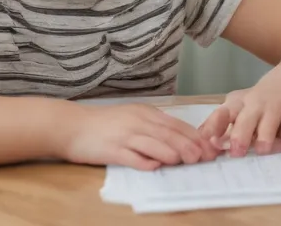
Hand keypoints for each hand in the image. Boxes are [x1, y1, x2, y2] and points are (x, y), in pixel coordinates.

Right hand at [62, 102, 218, 170]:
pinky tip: (156, 166)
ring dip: (171, 151)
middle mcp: (137, 122)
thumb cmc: (104, 124)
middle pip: (168, 133)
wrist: (71, 125)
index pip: (175, 124)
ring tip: (186, 161)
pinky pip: (131, 156)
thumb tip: (177, 141)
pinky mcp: (111, 150)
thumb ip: (153, 127)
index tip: (208, 147)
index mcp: (145, 113)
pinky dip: (144, 161)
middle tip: (204, 156)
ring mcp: (124, 135)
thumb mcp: (132, 118)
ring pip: (153, 142)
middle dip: (188, 145)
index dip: (193, 136)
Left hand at [198, 73, 280, 157]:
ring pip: (269, 121)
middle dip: (240, 135)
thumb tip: (200, 141)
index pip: (223, 112)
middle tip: (237, 152)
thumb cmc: (263, 99)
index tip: (207, 139)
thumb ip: (223, 123)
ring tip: (262, 150)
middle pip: (246, 119)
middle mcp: (256, 104)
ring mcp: (276, 105)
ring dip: (265, 136)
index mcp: (239, 104)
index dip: (214, 125)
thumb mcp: (241, 106)